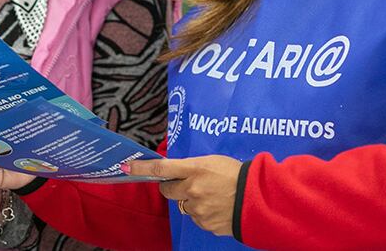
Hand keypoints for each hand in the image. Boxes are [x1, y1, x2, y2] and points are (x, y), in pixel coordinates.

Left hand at [125, 155, 243, 236]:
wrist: (259, 199)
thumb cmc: (237, 175)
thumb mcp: (213, 161)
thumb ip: (191, 167)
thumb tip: (175, 173)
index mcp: (195, 169)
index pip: (161, 168)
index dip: (142, 168)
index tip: (127, 166)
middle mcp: (192, 189)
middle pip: (168, 190)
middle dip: (173, 187)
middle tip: (188, 183)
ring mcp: (198, 209)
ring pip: (183, 206)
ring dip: (191, 201)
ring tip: (213, 196)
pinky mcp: (205, 224)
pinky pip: (196, 218)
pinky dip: (203, 214)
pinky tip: (218, 207)